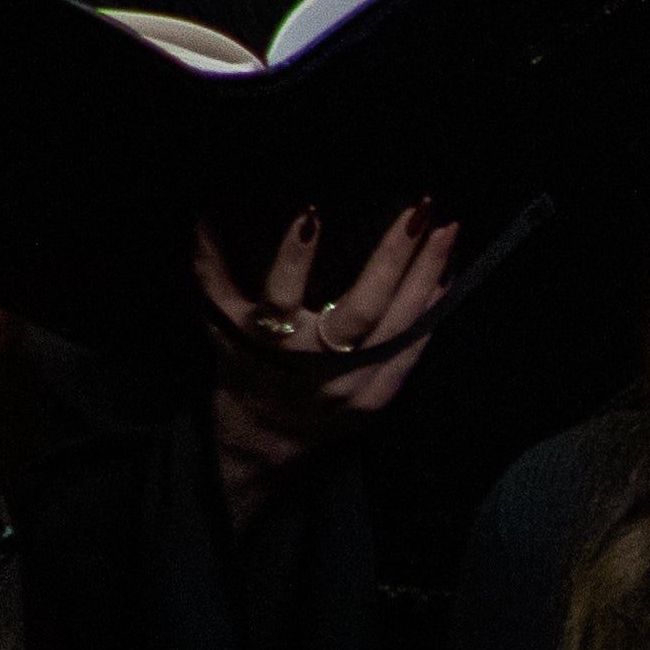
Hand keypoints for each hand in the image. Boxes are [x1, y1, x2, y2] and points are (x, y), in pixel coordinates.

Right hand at [193, 205, 454, 503]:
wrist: (268, 439)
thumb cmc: (244, 368)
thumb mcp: (218, 320)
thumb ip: (211, 268)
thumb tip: (200, 211)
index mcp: (270, 343)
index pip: (279, 296)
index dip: (293, 259)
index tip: (311, 214)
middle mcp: (315, 365)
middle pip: (362, 309)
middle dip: (393, 258)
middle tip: (419, 211)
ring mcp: (353, 384)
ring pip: (398, 326)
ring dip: (427, 275)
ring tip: (449, 229)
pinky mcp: (380, 396)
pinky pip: (413, 348)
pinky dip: (433, 310)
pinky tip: (449, 275)